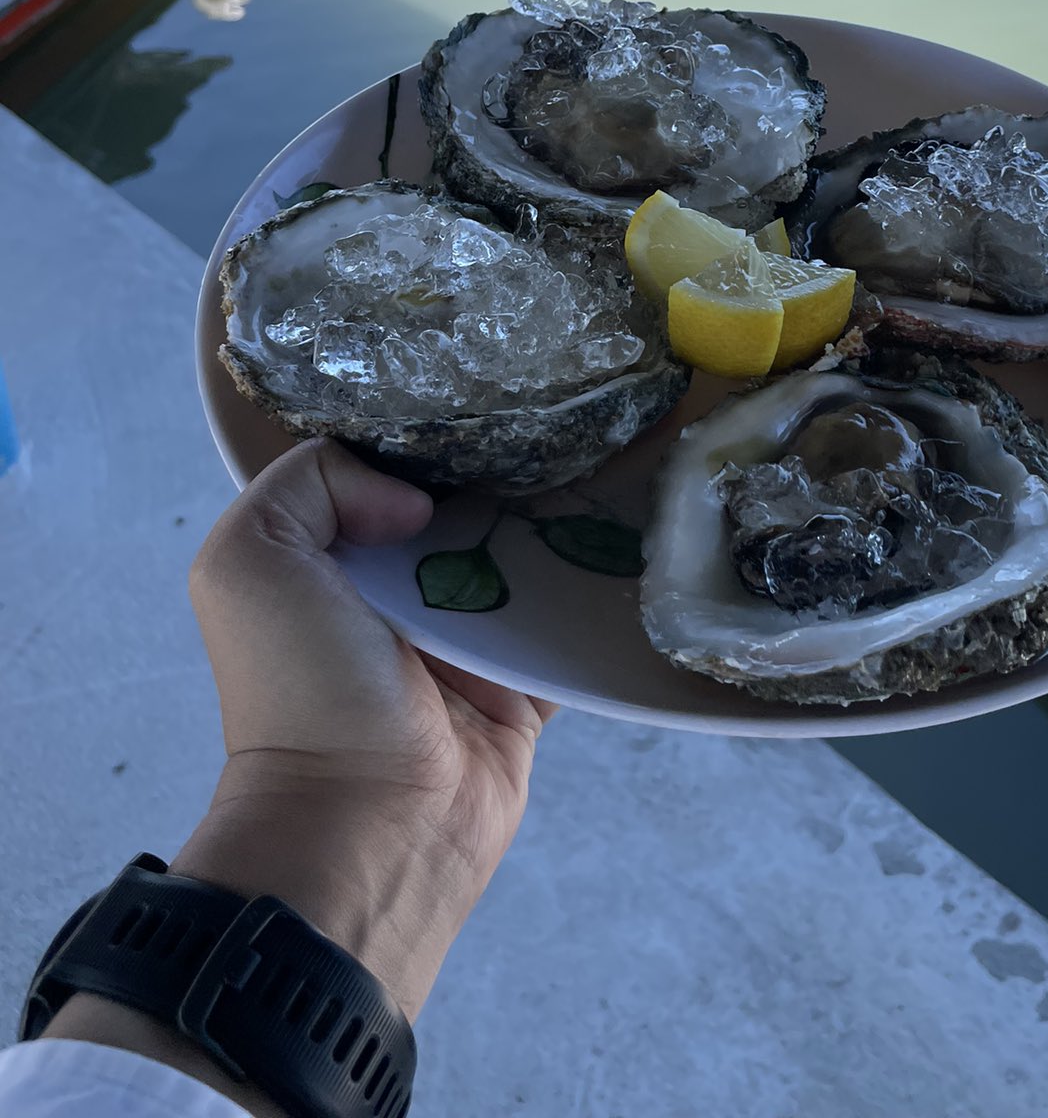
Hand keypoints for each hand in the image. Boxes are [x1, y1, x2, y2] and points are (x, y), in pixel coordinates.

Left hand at [174, 437, 552, 1016]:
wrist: (366, 826)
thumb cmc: (300, 690)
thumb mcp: (250, 558)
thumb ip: (310, 483)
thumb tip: (416, 501)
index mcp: (329, 560)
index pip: (379, 471)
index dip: (415, 433)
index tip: (466, 389)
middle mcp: (395, 594)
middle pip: (459, 505)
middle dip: (498, 465)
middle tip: (550, 416)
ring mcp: (465, 642)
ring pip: (523, 557)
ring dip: (556, 521)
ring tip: (600, 456)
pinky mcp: (524, 685)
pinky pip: (570, 625)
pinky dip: (596, 591)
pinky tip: (628, 533)